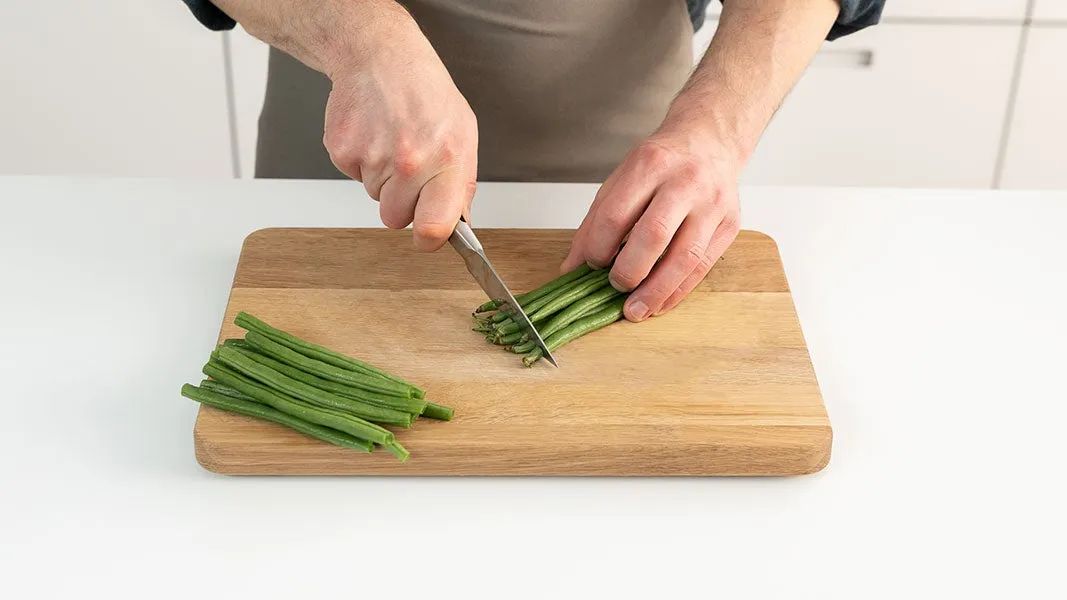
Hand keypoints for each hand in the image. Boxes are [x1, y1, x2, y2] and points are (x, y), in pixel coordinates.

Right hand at [320, 3, 477, 250]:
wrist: (381, 56)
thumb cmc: (426, 93)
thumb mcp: (463, 134)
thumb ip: (461, 184)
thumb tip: (456, 224)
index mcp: (446, 161)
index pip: (434, 227)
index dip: (429, 239)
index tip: (428, 236)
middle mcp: (409, 162)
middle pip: (396, 219)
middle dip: (402, 202)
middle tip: (409, 169)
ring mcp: (372, 157)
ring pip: (375, 197)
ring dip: (383, 178)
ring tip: (392, 141)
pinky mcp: (343, 151)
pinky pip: (354, 176)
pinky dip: (362, 161)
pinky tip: (373, 133)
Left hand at [560, 126, 740, 321]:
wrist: (710, 141)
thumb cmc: (662, 163)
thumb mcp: (621, 180)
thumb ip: (595, 222)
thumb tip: (572, 267)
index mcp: (650, 164)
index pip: (616, 215)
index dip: (598, 247)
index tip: (591, 264)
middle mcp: (684, 182)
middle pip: (653, 236)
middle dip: (629, 271)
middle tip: (615, 287)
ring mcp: (712, 204)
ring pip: (684, 257)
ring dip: (656, 291)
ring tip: (635, 310)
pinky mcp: (730, 224)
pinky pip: (703, 266)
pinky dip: (678, 291)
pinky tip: (660, 303)